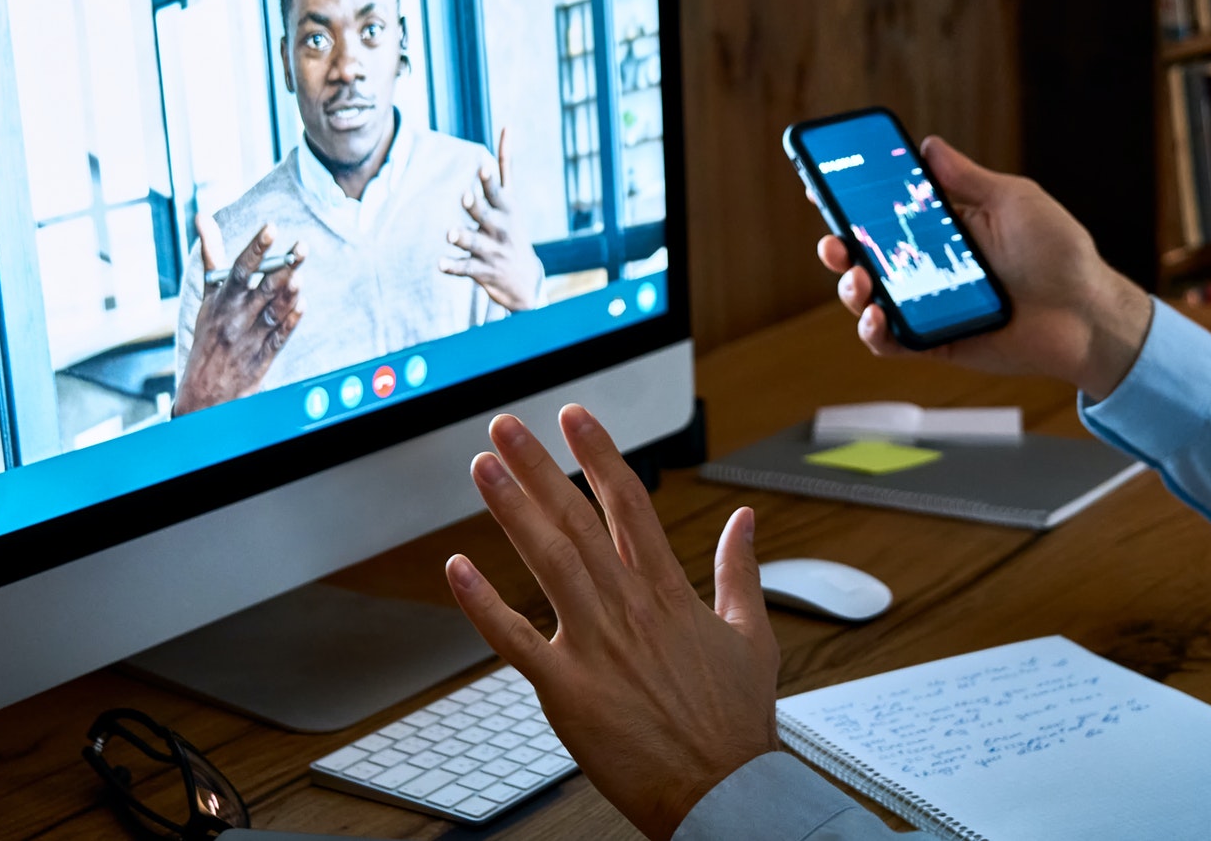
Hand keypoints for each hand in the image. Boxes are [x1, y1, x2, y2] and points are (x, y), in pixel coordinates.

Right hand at [172, 217, 304, 415]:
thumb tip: (202, 216)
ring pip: (272, 312)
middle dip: (283, 267)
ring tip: (300, 274)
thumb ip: (212, 255)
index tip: (270, 227)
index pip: (240, 269)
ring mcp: (249, 338)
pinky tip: (302, 305)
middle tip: (302, 246)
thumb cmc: (209, 333)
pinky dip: (290, 322)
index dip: (256, 248)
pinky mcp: (262, 358)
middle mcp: (235, 317)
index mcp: (221, 299)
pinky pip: (278, 338)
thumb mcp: (207, 295)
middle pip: (262, 288)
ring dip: (287, 294)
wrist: (201, 392)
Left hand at [442, 127, 542, 310]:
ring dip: (463, 237)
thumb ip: (504, 165)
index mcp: (506, 208)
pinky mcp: (482, 270)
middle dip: (476, 206)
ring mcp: (492, 250)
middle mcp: (500, 228)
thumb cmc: (511, 228)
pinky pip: (465, 268)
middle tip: (465, 196)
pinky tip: (440, 264)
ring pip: (474, 242)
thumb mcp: (511, 198)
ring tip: (450, 233)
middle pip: (485, 215)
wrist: (524, 280)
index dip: (488, 181)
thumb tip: (506, 124)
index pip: (497, 193)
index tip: (482, 167)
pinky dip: (453, 266)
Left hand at [445, 406, 778, 839]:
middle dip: (541, 466)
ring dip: (512, 510)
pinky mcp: (569, 691)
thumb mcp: (753, 634)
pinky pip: (517, 641)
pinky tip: (458, 568)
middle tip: (508, 425)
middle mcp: (629, 608)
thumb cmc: (737, 722)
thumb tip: (745, 519)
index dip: (599, 455)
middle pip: (579, 520)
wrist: (726, 793)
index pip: (630, 503)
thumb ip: (741, 569)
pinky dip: (484, 605)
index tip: (575, 418)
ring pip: (548, 562)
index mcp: (669, 592)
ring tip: (484, 467)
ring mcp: (597, 646)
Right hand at [818, 136, 1152, 393]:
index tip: (821, 182)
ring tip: (859, 279)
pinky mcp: (936, 343)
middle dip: (840, 245)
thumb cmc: (1061, 253)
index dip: (852, 200)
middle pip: (868, 255)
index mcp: (947, 228)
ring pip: (870, 298)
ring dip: (851, 287)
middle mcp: (932, 266)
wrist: (1088, 315)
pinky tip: (876, 316)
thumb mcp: (1014, 200)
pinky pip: (893, 341)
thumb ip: (966, 178)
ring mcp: (931, 306)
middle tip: (834, 240)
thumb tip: (927, 145)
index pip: (887, 211)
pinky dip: (874, 331)